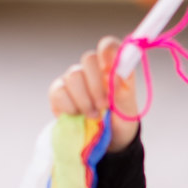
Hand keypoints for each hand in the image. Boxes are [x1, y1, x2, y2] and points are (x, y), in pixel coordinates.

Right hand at [48, 36, 138, 151]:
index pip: (108, 46)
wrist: (107, 141)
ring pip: (73, 75)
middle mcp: (92, 69)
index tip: (109, 67)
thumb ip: (123, 87)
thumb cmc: (120, 119)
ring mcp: (74, 79)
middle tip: (104, 105)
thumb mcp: (128, 107)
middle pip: (88, 59)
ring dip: (85, 99)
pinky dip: (69, 106)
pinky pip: (59, 91)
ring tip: (93, 115)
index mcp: (113, 67)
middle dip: (96, 84)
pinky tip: (77, 115)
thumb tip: (116, 73)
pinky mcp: (58, 93)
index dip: (108, 51)